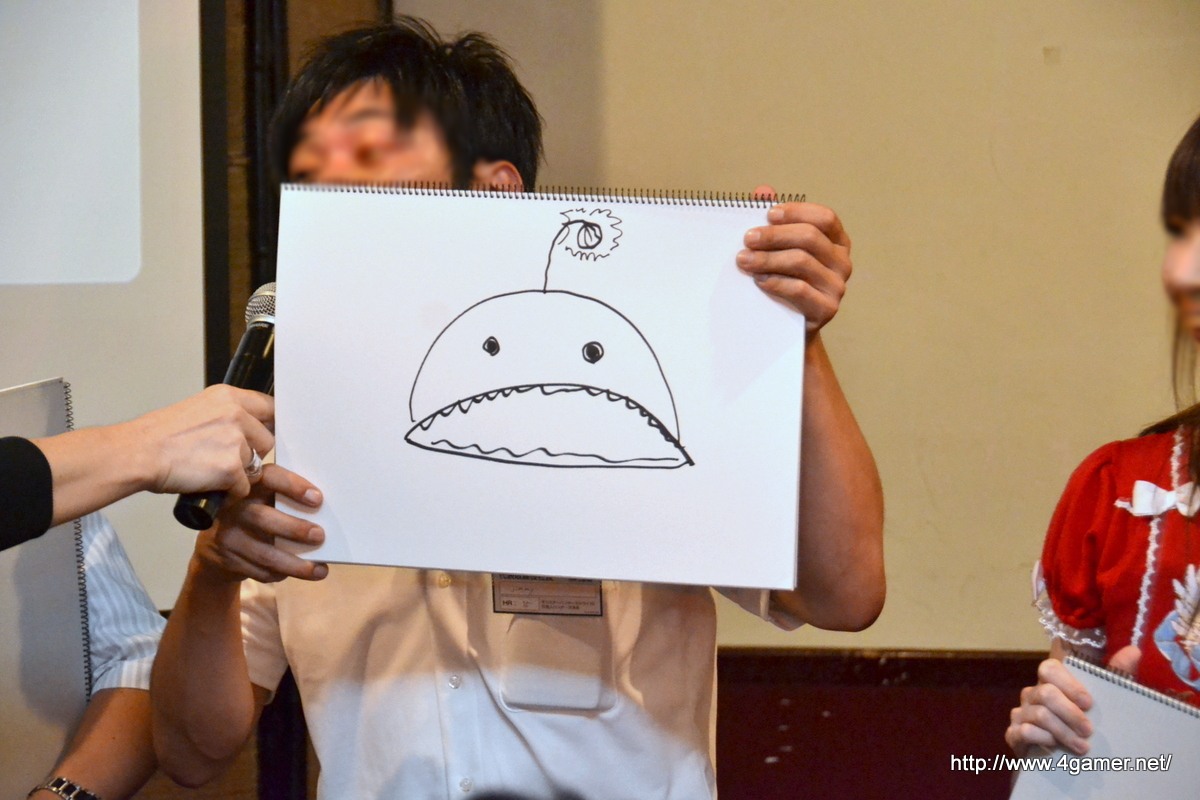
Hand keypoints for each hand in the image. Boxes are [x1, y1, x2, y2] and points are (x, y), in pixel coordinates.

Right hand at [122, 385, 274, 497]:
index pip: (270, 407)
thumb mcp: (199, 410)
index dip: (269, 425)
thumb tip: (250, 427)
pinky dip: (229, 492)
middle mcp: (236, 414)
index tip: (263, 435)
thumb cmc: (160, 436)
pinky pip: (244, 487)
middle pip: (267, 440)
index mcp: (228, 397)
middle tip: (226, 460)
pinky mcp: (232, 468)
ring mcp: (236, 442)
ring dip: (239, 474)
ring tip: (210, 471)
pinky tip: (209, 485)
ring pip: (256, 466)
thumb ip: (228, 415)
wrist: (138, 453)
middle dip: (252, 453)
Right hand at [193, 463, 327, 583]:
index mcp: (250, 484)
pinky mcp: (226, 559)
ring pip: (265, 554)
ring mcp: (227, 535)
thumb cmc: (254, 513)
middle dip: (295, 529)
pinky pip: (259, 571)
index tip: (318, 499)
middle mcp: (233, 507)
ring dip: (296, 565)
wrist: (213, 544)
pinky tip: (296, 573)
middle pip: (264, 518)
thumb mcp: (263, 497)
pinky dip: (281, 574)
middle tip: (320, 536)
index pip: (270, 478)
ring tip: (319, 570)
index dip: (293, 486)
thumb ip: (286, 497)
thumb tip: (326, 508)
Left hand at [736, 185, 852, 332]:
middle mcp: (843, 263)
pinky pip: (799, 289)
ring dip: (768, 259)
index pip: (825, 218)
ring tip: (744, 260)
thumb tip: (762, 191)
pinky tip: (758, 280)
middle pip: (810, 238)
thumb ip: (775, 220)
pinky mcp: (827, 308)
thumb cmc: (786, 281)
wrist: (790, 328)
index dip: (797, 212)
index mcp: (837, 242)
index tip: (769, 214)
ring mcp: (838, 286)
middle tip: (748, 238)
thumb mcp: (781, 250)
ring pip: (802, 262)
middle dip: (775, 236)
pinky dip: (775, 282)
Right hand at [1005, 646, 1141, 755]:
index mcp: (1051, 683)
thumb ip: (1117, 677)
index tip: (1089, 703)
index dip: (1069, 684)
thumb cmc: (1082, 728)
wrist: (1061, 763)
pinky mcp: (1013, 734)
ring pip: (1039, 714)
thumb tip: (1134, 651)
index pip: (1049, 669)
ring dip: (1063, 732)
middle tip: (1090, 731)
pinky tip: (1056, 748)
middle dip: (1070, 713)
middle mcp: (1032, 694)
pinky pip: (1024, 731)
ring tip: (1083, 748)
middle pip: (1046, 693)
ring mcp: (1020, 713)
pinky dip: (1043, 739)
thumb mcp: (1104, 704)